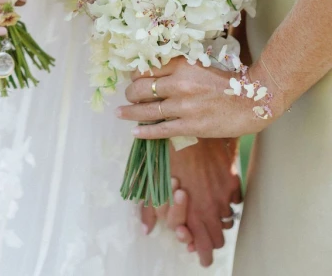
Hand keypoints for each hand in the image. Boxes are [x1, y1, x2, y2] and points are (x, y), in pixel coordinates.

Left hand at [120, 58, 281, 139]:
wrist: (253, 100)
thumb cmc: (228, 82)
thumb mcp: (201, 65)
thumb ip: (179, 68)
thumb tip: (156, 74)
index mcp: (182, 64)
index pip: (148, 68)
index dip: (136, 75)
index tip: (133, 79)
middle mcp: (179, 83)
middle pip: (142, 88)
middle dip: (130, 93)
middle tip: (127, 97)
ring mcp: (183, 106)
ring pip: (147, 109)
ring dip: (130, 112)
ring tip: (120, 113)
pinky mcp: (190, 125)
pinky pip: (160, 129)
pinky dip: (145, 131)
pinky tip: (135, 132)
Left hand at [141, 140, 241, 267]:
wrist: (187, 127)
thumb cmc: (166, 153)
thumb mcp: (152, 181)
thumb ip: (151, 209)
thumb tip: (146, 230)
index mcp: (193, 212)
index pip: (204, 246)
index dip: (202, 254)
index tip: (197, 252)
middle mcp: (212, 207)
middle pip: (218, 239)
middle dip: (209, 241)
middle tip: (200, 235)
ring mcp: (224, 194)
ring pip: (227, 220)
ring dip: (217, 220)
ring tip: (205, 213)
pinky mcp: (231, 179)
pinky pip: (235, 201)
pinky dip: (227, 202)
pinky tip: (215, 194)